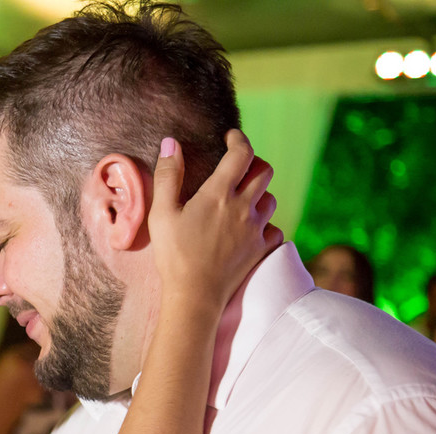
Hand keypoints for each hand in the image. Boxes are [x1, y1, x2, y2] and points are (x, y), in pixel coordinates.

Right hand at [149, 130, 282, 311]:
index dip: (239, 139)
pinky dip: (265, 223)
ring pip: (270, 199)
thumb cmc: (174, 254)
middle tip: (238, 167)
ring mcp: (256, 229)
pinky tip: (251, 228)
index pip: (242, 154)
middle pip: (264, 172)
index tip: (230, 137)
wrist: (195, 295)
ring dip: (259, 193)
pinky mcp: (261, 249)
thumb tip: (170, 143)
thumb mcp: (161, 213)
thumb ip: (167, 175)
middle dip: (253, 163)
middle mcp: (244, 207)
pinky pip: (274, 228)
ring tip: (242, 199)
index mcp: (219, 194)